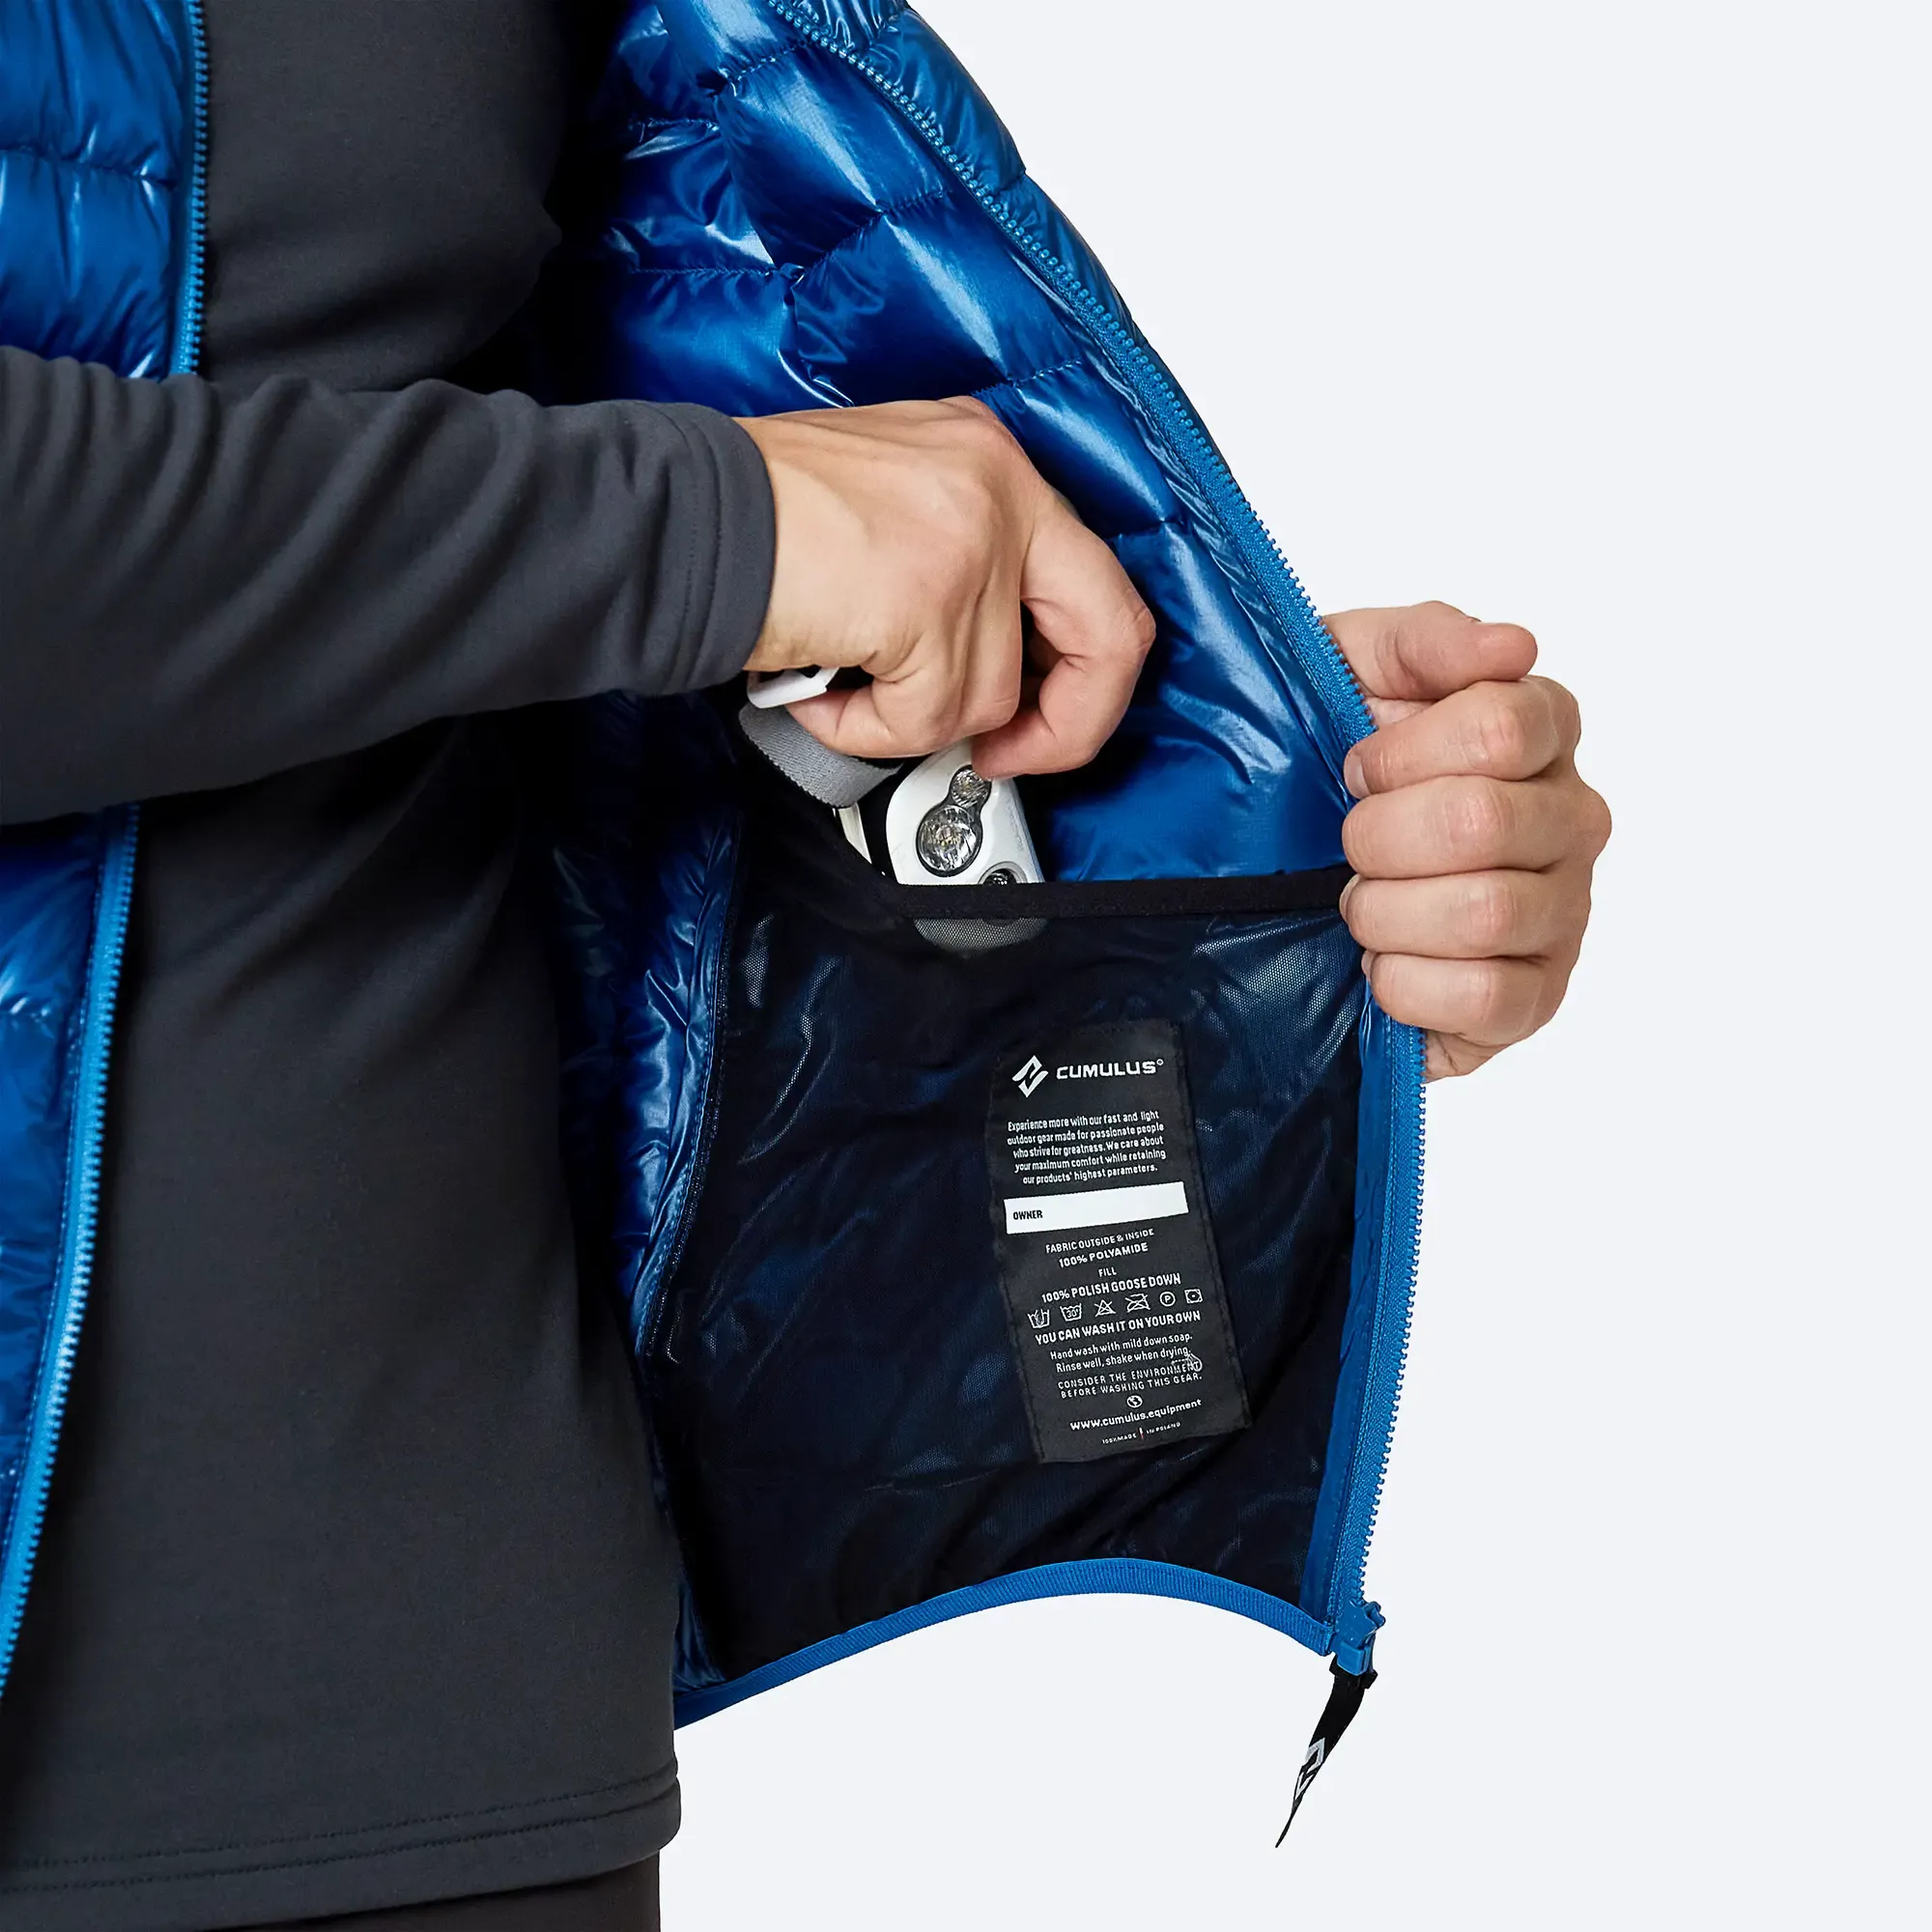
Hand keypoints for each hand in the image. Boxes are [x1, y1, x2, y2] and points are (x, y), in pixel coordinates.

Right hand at [736, 397, 1153, 774]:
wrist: (679, 516)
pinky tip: (819, 690)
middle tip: (1010, 755)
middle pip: (1111, 635)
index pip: (1095, 578)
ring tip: (838, 685)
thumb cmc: (757, 517)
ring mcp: (971, 544)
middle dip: (1071, 723)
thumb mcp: (889, 503)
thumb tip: (996, 667)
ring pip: (988, 696)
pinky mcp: (928, 601)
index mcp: (992, 458)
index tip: (1028, 709)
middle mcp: (998, 486)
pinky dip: (865, 730)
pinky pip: (926, 720)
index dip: (1075, 669)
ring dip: (906, 721)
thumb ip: (962, 566)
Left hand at [1329, 602, 1609, 1079]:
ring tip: (1359, 906)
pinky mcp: (1533, 999)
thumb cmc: (1321, 768)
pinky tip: (1381, 966)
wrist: (1275, 880)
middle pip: (1485, 822)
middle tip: (1348, 846)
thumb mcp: (1344, 672)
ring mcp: (1561, 913)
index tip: (1356, 767)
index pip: (1503, 726)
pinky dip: (1406, 984)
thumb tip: (1512, 646)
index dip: (1401, 755)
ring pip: (1486, 913)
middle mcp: (1569, 819)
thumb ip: (1423, 642)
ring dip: (1385, 912)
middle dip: (1379, 837)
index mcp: (1539, 729)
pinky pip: (1485, 996)